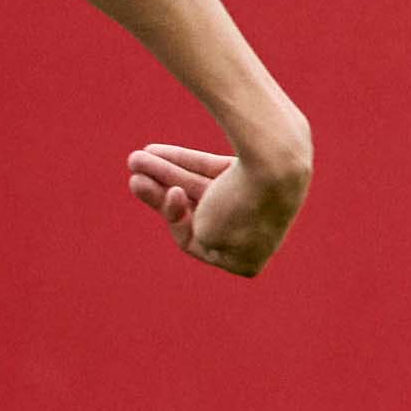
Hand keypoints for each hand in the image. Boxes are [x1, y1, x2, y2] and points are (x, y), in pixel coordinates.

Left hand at [128, 140, 302, 277]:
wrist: (277, 165)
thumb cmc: (238, 209)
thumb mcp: (203, 232)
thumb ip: (193, 227)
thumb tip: (186, 212)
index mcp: (247, 260)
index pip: (196, 241)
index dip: (176, 218)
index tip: (171, 195)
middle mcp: (255, 233)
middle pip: (195, 211)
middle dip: (161, 190)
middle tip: (133, 167)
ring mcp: (257, 203)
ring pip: (201, 188)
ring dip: (165, 173)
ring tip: (135, 158)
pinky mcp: (257, 174)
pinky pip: (213, 171)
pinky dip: (186, 161)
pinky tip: (156, 151)